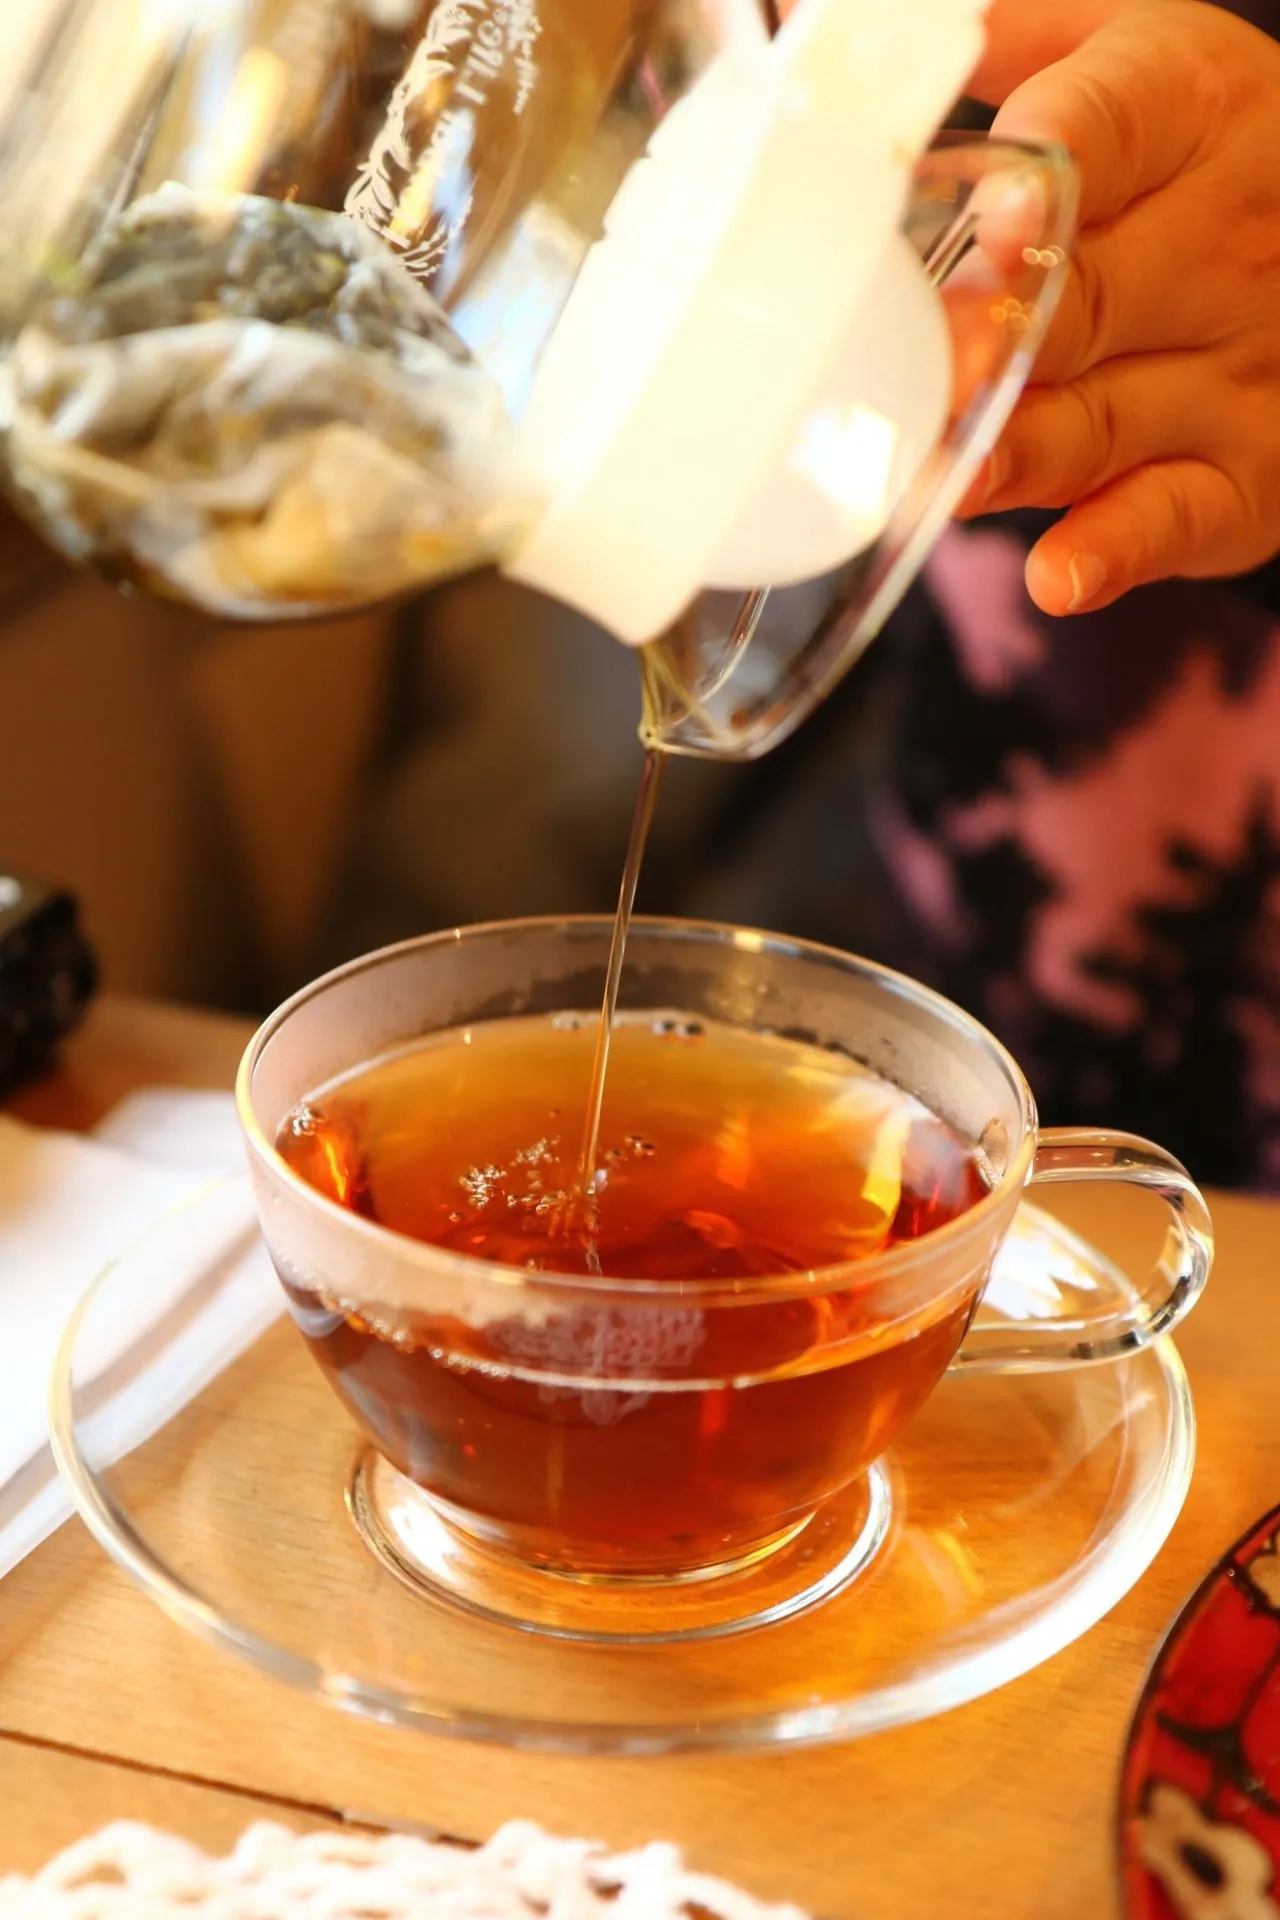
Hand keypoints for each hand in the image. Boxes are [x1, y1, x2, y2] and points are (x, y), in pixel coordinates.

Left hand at [968, 0, 1279, 613]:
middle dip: (997, 342)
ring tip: (946, 475)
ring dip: (1022, 452)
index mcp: (1185, 112)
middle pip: (1086, 299)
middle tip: (922, 374)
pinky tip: (1057, 574)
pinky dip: (1113, 548)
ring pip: (1107, 416)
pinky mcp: (1240, 479)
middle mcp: (1219, 242)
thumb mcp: (1135, 51)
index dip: (1043, 178)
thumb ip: (1013, 32)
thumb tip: (832, 20)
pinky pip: (1172, 517)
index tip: (989, 221)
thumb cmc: (1195, 158)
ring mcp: (1235, 370)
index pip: (1105, 134)